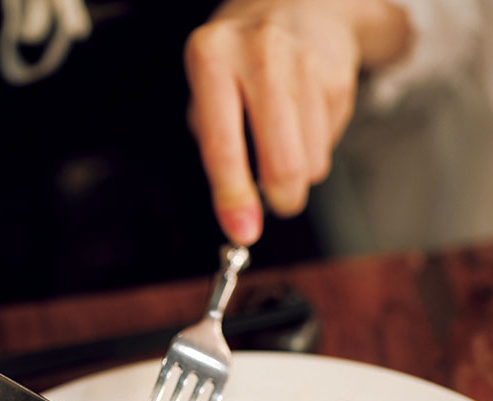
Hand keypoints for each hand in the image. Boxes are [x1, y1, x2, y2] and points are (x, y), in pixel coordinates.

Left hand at [184, 0, 409, 244]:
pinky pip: (330, 144)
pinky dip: (316, 147)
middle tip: (278, 202)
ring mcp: (304, 60)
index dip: (233, 197)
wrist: (298, 4)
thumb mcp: (209, 93)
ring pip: (312, 163)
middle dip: (282, 198)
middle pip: (282, 161)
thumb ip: (218, 150)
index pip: (222, 144)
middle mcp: (259, 52)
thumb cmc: (241, 64)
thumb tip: (240, 214)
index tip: (242, 231)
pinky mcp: (338, 73)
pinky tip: (305, 118)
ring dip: (299, 173)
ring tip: (285, 140)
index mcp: (212, 57)